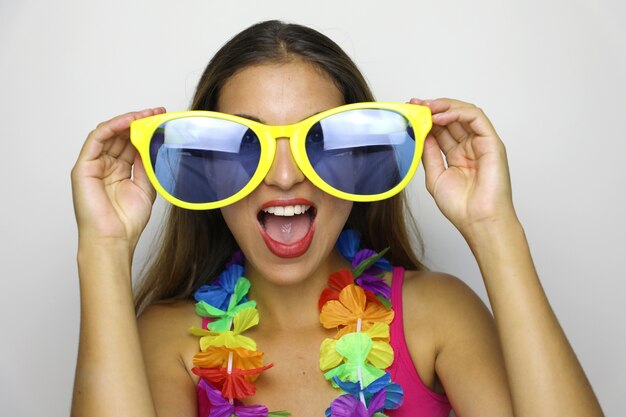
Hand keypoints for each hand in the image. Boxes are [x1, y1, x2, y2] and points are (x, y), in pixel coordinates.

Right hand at [71, 107, 164, 248]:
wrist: (114, 239)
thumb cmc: (127, 221)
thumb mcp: (146, 187)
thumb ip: (147, 165)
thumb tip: (153, 143)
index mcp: (119, 170)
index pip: (131, 143)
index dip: (146, 130)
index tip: (162, 120)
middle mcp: (106, 165)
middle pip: (121, 136)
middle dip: (140, 122)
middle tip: (158, 113)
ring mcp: (94, 165)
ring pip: (109, 133)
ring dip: (128, 121)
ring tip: (147, 115)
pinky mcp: (83, 166)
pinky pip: (97, 139)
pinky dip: (112, 127)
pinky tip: (129, 121)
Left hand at [413, 98, 517, 236]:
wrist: (478, 221)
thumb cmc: (461, 206)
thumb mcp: (435, 176)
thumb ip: (429, 154)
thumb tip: (421, 134)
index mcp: (457, 155)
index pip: (441, 129)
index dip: (426, 119)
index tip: (409, 112)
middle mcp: (470, 147)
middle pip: (451, 118)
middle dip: (432, 108)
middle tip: (415, 104)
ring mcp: (481, 143)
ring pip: (464, 113)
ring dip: (444, 107)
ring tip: (426, 107)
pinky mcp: (492, 142)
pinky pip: (476, 118)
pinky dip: (458, 112)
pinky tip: (441, 116)